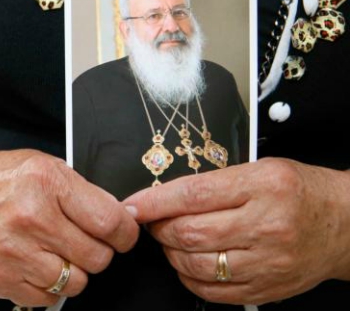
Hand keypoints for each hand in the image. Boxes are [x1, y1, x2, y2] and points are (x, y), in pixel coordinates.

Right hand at [0, 149, 138, 306]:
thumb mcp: (44, 166)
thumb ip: (83, 192)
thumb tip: (123, 220)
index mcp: (46, 183)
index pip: (110, 222)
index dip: (124, 232)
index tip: (121, 233)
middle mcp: (30, 217)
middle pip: (98, 257)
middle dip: (97, 249)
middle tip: (79, 237)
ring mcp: (14, 252)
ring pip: (77, 282)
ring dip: (73, 269)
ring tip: (54, 249)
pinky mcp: (0, 278)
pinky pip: (49, 298)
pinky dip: (49, 285)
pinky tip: (36, 261)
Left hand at [123, 158, 349, 304]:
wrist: (345, 224)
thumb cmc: (299, 191)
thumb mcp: (260, 169)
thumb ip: (214, 181)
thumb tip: (162, 196)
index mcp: (262, 185)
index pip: (193, 193)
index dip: (154, 201)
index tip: (132, 205)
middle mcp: (266, 224)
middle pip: (190, 233)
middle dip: (160, 228)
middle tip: (154, 221)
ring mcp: (268, 261)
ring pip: (197, 264)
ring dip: (171, 253)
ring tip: (173, 240)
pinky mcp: (267, 288)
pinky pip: (213, 292)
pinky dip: (190, 278)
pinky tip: (190, 263)